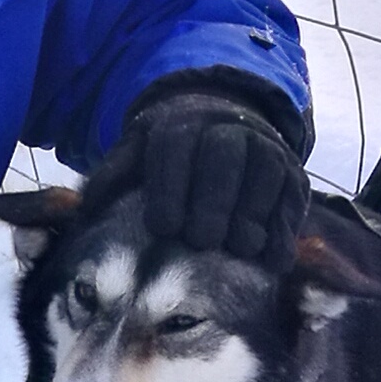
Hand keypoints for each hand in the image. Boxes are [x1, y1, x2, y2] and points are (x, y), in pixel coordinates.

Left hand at [89, 81, 307, 269]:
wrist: (223, 122)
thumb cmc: (169, 154)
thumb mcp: (135, 155)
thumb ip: (112, 178)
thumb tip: (87, 207)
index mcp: (180, 126)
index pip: (176, 150)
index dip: (170, 188)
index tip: (162, 227)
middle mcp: (226, 130)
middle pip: (223, 158)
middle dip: (213, 200)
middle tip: (201, 240)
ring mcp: (264, 148)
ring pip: (264, 174)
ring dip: (252, 213)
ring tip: (238, 249)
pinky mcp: (292, 171)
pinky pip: (293, 196)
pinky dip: (285, 227)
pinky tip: (273, 259)